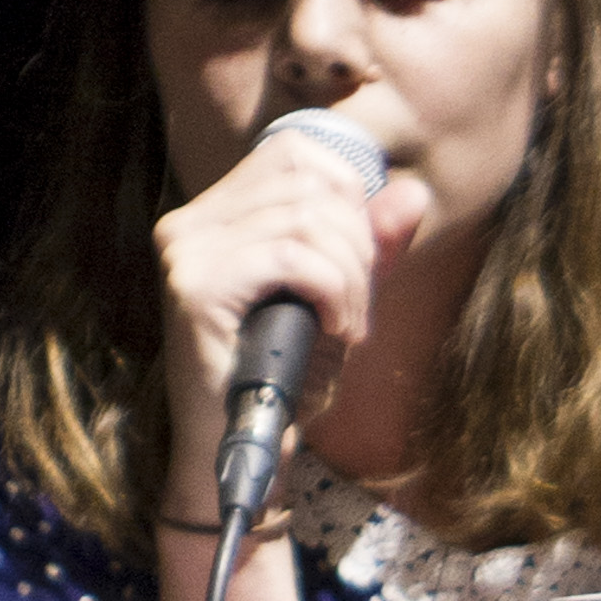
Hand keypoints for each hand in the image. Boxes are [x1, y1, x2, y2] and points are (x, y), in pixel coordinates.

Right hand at [149, 112, 417, 470]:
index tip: (359, 256)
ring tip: (350, 324)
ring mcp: (186, 250)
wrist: (239, 447)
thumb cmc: (284, 373)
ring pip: (306, 220)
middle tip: (359, 302)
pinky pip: (292, 257)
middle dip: (357, 241)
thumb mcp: (337, 296)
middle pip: (307, 183)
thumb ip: (372, 244)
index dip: (347, 192)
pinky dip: (332, 290)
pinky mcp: (195, 286)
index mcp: (213, 212)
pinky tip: (335, 328)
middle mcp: (189, 221)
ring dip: (350, 276)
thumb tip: (414, 193)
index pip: (294, 153)